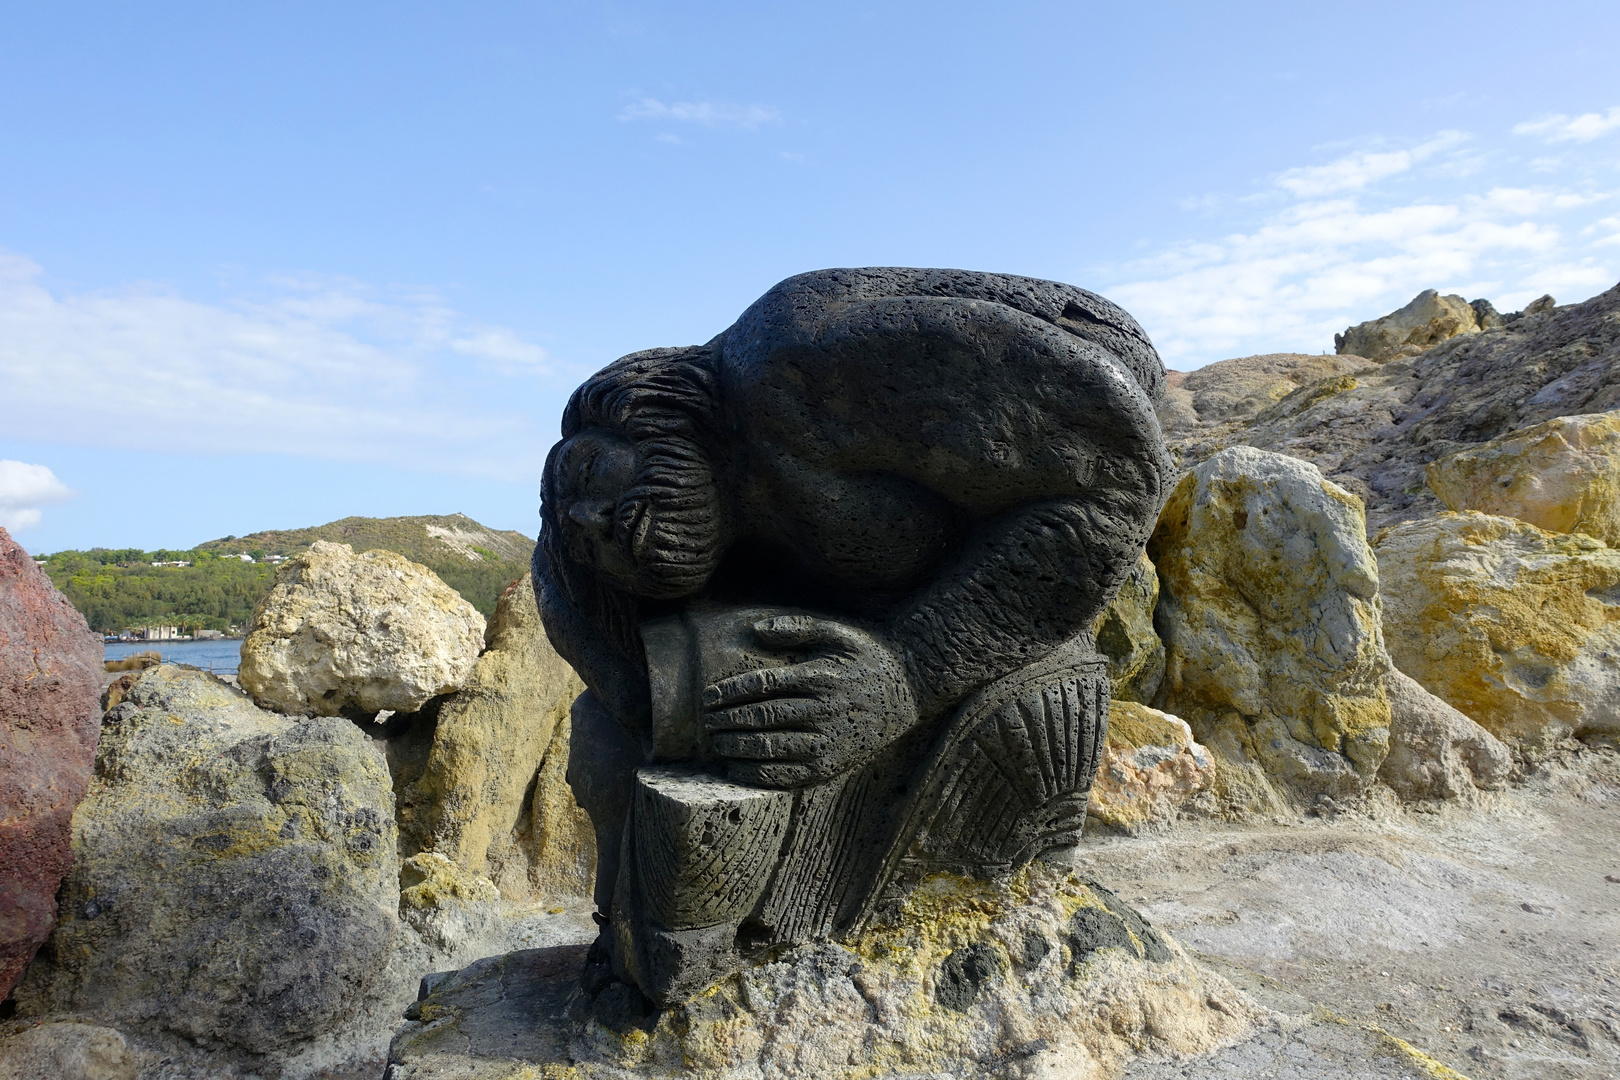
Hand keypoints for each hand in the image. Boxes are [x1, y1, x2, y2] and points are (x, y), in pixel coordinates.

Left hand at [701, 616, 918, 788]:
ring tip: (716, 744)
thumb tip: (756, 630)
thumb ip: (797, 627)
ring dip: (736, 749)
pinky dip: (757, 775)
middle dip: (726, 721)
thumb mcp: (838, 631)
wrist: (911, 688)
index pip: (762, 686)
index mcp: (819, 678)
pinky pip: (787, 777)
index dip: (729, 692)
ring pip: (770, 750)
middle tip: (705, 722)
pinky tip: (736, 769)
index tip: (708, 697)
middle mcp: (823, 712)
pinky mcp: (832, 767)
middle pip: (761, 719)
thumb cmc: (869, 655)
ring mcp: (828, 743)